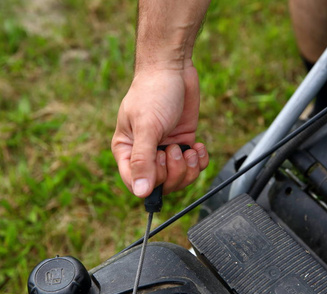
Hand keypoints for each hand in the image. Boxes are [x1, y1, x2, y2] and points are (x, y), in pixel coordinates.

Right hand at [111, 64, 208, 196]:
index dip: (151, 181)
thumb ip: (143, 160)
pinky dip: (199, 160)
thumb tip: (140, 192)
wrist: (173, 69)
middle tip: (173, 149)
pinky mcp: (183, 143)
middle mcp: (145, 153)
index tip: (160, 160)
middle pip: (161, 185)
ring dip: (188, 168)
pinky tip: (198, 146)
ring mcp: (166, 149)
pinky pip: (193, 166)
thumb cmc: (153, 93)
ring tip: (187, 149)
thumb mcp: (147, 126)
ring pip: (179, 178)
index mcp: (127, 151)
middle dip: (173, 172)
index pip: (136, 183)